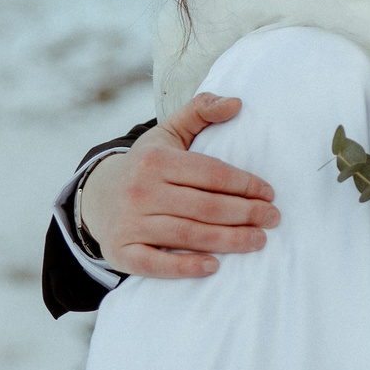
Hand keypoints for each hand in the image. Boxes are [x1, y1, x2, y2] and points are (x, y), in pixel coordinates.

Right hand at [77, 94, 280, 276]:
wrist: (97, 197)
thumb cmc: (146, 165)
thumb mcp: (168, 133)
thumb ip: (201, 111)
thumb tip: (236, 102)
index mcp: (156, 161)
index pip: (211, 174)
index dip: (244, 184)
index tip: (269, 193)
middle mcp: (141, 191)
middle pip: (205, 207)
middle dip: (245, 214)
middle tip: (273, 219)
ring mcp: (130, 224)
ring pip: (188, 235)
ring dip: (228, 240)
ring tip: (258, 240)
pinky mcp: (122, 252)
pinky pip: (157, 264)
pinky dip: (185, 267)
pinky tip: (214, 266)